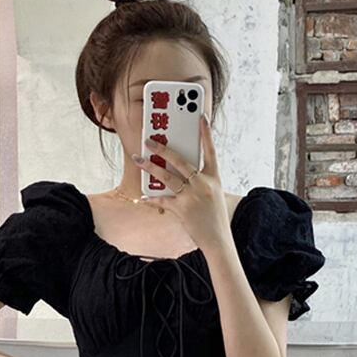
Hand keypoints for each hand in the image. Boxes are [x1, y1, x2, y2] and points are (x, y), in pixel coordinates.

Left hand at [131, 113, 229, 251]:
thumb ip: (200, 182)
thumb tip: (179, 173)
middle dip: (163, 149)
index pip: (210, 151)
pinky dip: (151, 199)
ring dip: (150, 168)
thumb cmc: (215, 218)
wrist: (218, 240)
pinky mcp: (182, 209)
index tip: (200, 117)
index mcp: (214, 178)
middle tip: (150, 140)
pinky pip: (162, 200)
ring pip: (166, 177)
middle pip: (180, 161)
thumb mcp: (213, 195)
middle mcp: (203, 184)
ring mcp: (192, 196)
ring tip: (138, 159)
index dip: (206, 134)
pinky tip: (142, 197)